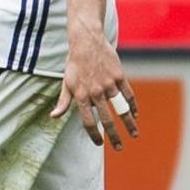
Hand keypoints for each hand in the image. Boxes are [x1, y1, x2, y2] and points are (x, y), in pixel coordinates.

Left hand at [51, 33, 138, 149]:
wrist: (86, 41)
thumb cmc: (74, 64)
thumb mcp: (66, 82)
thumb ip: (63, 101)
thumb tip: (54, 117)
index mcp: (81, 95)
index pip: (88, 121)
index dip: (94, 135)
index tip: (99, 144)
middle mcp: (95, 92)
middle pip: (107, 120)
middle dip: (113, 137)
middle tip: (119, 148)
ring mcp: (109, 84)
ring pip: (121, 109)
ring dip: (129, 124)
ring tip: (133, 135)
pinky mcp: (119, 77)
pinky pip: (128, 95)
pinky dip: (133, 106)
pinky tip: (135, 114)